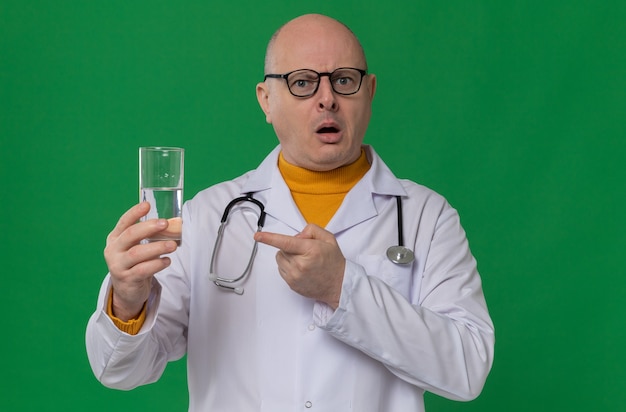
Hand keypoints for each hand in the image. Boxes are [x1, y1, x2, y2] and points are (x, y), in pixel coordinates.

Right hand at [103, 202, 177, 320]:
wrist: (126, 290)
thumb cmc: (134, 263)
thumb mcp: (137, 247)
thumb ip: (149, 236)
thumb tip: (174, 224)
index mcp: (115, 238)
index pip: (123, 222)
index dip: (135, 213)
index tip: (147, 205)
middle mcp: (113, 250)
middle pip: (130, 235)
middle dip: (148, 227)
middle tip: (165, 223)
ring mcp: (118, 266)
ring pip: (137, 253)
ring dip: (157, 247)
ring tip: (173, 245)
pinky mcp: (127, 279)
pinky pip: (143, 270)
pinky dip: (157, 264)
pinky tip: (167, 261)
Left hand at [254, 224, 344, 308]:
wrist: (339, 285)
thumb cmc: (334, 262)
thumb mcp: (328, 239)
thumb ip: (311, 230)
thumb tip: (296, 235)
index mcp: (310, 250)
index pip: (286, 242)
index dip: (270, 238)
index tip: (258, 236)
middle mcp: (301, 264)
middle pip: (282, 249)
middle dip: (290, 247)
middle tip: (305, 251)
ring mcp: (295, 276)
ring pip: (279, 259)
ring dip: (287, 257)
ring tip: (303, 260)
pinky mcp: (291, 284)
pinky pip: (281, 269)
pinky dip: (287, 266)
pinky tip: (301, 269)